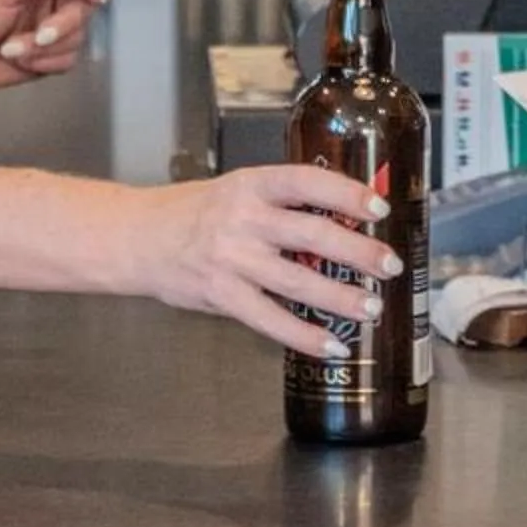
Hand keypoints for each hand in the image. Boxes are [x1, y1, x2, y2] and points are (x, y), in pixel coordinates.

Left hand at [0, 0, 111, 91]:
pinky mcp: (50, 54)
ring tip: (12, 46)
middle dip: (61, 26)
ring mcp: (53, 26)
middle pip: (87, 8)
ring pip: (78, 39)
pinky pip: (67, 61)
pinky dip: (42, 62)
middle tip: (38, 34)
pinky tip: (18, 57)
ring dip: (43, 49)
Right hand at [147, 165, 401, 356]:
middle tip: (390, 265)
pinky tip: (330, 344)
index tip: (379, 207)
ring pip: (297, 281)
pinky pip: (269, 319)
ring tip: (370, 307)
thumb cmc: (193, 213)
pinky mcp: (220, 294)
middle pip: (312, 233)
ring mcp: (231, 258)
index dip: (346, 193)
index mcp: (251, 185)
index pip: (307, 182)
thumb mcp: (237, 191)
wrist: (137, 238)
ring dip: (339, 297)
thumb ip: (282, 204)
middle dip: (358, 252)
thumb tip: (345, 222)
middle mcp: (242, 219)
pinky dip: (303, 335)